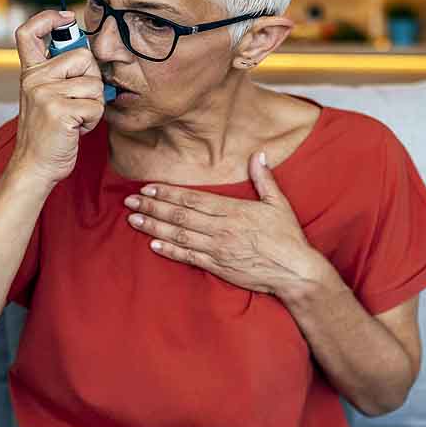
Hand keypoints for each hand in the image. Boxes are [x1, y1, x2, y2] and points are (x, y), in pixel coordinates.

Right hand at [11, 10, 105, 187]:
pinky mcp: (59, 110)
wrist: (34, 167)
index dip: (47, 18)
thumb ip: (59, 75)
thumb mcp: (46, 97)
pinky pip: (96, 106)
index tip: (67, 18)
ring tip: (75, 118)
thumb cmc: (48, 135)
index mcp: (30, 73)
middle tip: (77, 103)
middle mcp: (34, 79)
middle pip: (84, 57)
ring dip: (94, 105)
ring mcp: (45, 93)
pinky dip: (93, 121)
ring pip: (95, 84)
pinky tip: (76, 129)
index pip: (28, 32)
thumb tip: (88, 55)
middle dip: (92, 81)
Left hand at [122, 150, 332, 300]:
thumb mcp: (278, 203)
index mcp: (233, 210)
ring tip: (133, 219)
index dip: (168, 192)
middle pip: (180, 215)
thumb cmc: (287, 237)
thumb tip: (258, 154)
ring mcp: (217, 249)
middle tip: (130, 201)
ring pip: (179, 235)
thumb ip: (264, 179)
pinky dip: (169, 250)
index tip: (148, 187)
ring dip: (154, 226)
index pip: (193, 199)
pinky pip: (189, 257)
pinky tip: (153, 243)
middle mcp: (221, 228)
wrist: (294, 272)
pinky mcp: (218, 266)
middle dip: (153, 206)